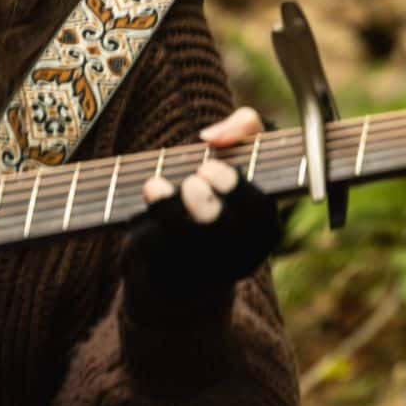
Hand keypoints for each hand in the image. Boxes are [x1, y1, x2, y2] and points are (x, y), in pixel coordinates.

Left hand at [124, 106, 278, 305]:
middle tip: (191, 182)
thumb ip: (245, 126)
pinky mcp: (166, 278)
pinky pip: (154, 255)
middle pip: (222, 238)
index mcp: (262, 230)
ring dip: (167, 212)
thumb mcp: (244, 151)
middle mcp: (236, 257)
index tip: (208, 165)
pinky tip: (144, 202)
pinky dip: (143, 225)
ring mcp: (200, 273)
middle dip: (206, 207)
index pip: (258, 214)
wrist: (186, 251)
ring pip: (184, 248)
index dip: (234, 190)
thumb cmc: (221, 188)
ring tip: (154, 184)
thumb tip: (211, 137)